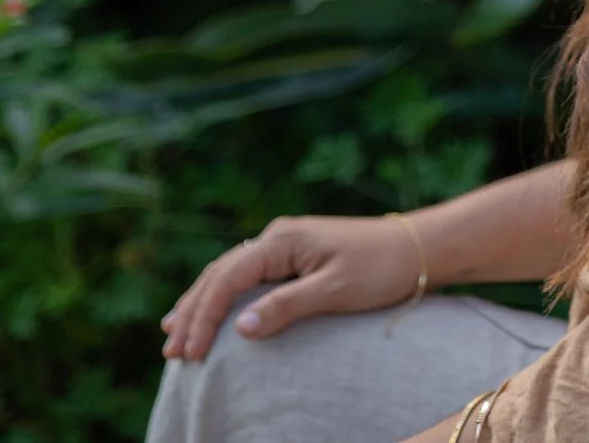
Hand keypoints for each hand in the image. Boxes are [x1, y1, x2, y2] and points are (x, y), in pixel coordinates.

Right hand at [159, 214, 423, 360]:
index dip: (204, 316)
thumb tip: (239, 328)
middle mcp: (276, 236)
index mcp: (281, 239)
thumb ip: (286, 307)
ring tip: (174, 334)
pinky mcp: (294, 256)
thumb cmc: (381, 268)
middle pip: (219, 274)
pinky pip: (246, 277)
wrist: (418, 247)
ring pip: (228, 274)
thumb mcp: (335, 291)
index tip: (189, 351)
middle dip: (193, 312)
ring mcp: (284, 244)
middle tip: (170, 352)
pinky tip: (212, 312)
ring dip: (201, 303)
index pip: (227, 278)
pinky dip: (223, 296)